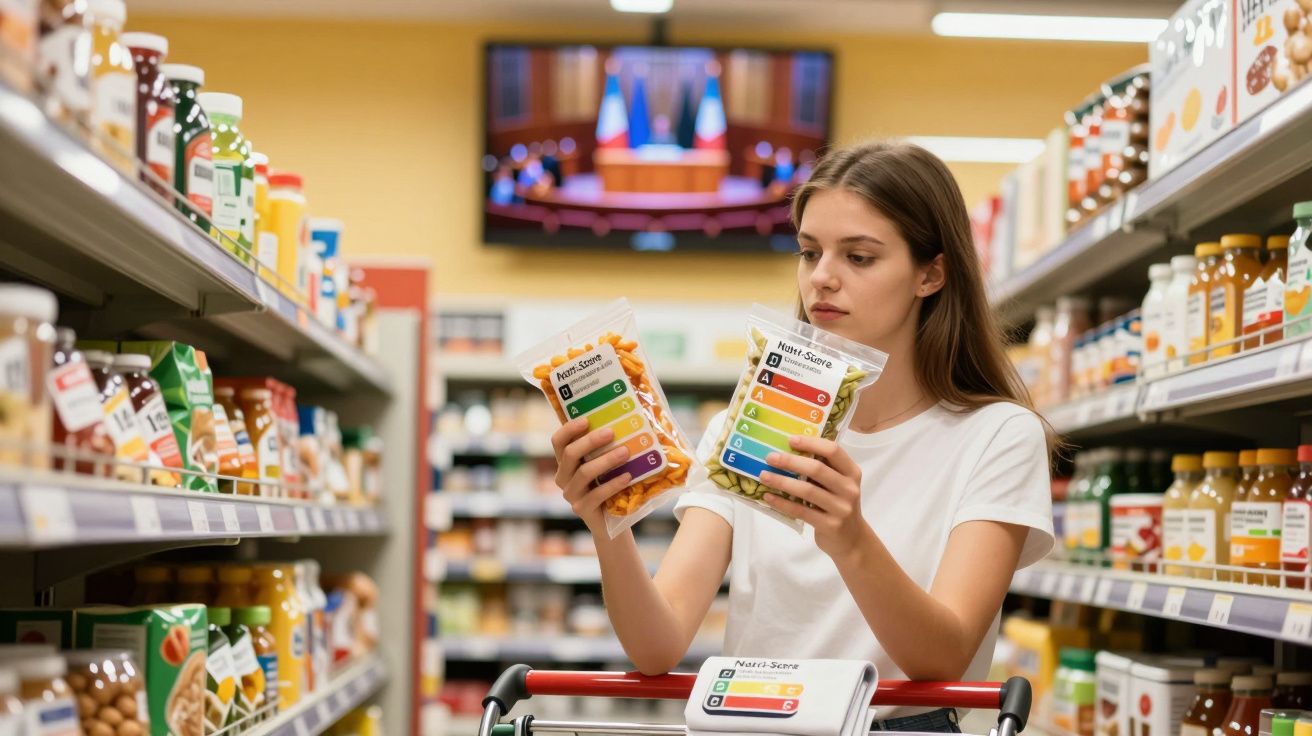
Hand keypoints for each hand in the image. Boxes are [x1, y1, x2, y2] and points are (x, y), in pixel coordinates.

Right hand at [551, 417, 632, 533]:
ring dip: (606, 460)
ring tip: (625, 452)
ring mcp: (571, 495)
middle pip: (570, 454)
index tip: (587, 420)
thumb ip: (605, 448)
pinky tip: (627, 476)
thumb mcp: (604, 465)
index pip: (558, 442)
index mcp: (565, 463)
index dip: (569, 429)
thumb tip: (623, 421)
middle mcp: (563, 477)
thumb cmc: (609, 484)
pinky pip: (596, 494)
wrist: (612, 519)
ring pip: (584, 473)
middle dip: (590, 441)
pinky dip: (613, 484)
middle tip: (611, 432)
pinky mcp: (581, 509)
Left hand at [759, 436, 872, 561]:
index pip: (833, 451)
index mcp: (852, 472)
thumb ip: (823, 470)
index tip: (790, 439)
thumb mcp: (838, 485)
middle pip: (817, 469)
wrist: (852, 540)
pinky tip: (768, 496)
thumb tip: (788, 451)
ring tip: (763, 475)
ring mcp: (841, 508)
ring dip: (782, 481)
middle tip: (770, 457)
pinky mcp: (830, 525)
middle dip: (790, 461)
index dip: (811, 443)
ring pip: (807, 490)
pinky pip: (801, 511)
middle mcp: (849, 489)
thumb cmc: (838, 505)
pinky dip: (782, 503)